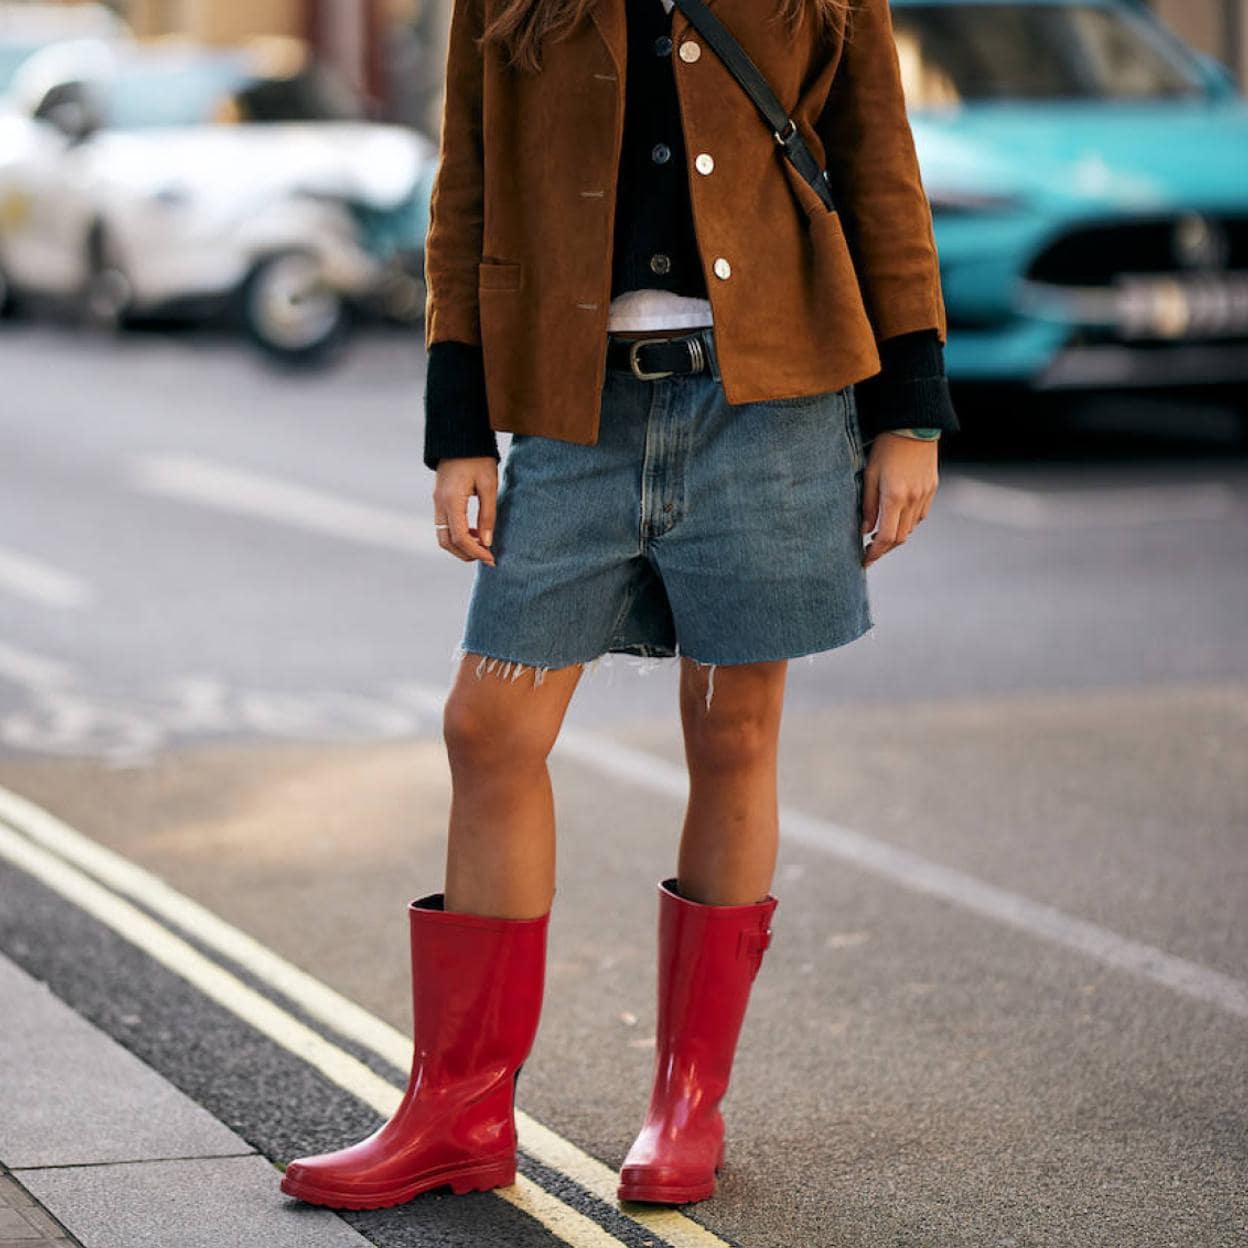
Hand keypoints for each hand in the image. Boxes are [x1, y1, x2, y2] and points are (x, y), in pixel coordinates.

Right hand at [433, 456, 497, 565]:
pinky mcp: (439, 500)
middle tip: (487, 556)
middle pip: (447, 542)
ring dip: (460, 546)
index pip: (461, 537)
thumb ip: (488, 515)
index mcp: (451, 500)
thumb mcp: (489, 485)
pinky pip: (444, 526)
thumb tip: (487, 542)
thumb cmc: (478, 458)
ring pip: (442, 536)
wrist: (460, 437)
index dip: (476, 552)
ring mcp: (436, 502)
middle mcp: (439, 504)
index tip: (492, 558)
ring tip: (481, 544)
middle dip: (466, 554)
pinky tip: (474, 531)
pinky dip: (457, 535)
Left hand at [860, 432, 938, 567]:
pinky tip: (896, 519)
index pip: (886, 537)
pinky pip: (920, 515)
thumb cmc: (885, 448)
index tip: (865, 559)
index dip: (875, 552)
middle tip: (870, 552)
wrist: (913, 425)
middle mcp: (913, 499)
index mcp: (895, 497)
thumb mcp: (869, 475)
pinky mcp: (932, 488)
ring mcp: (925, 494)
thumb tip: (865, 531)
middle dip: (885, 548)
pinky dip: (908, 523)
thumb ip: (867, 505)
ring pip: (911, 528)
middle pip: (900, 537)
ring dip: (896, 536)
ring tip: (881, 536)